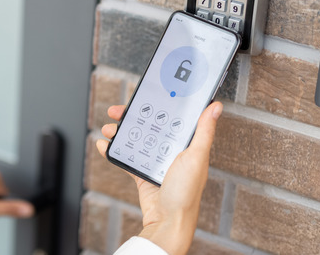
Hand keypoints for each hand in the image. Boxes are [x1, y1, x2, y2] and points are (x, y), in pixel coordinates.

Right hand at [96, 101, 221, 254]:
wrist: (168, 223)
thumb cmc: (186, 193)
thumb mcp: (196, 157)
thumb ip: (204, 131)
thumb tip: (215, 107)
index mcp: (186, 144)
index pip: (170, 117)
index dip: (156, 105)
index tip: (143, 96)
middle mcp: (171, 150)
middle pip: (148, 125)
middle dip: (131, 116)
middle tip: (117, 111)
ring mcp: (155, 162)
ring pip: (135, 138)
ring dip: (119, 132)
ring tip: (109, 129)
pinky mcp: (142, 174)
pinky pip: (126, 157)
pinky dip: (113, 150)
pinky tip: (104, 145)